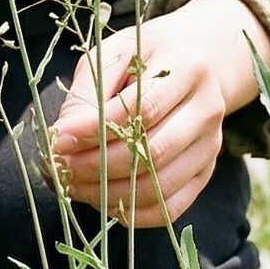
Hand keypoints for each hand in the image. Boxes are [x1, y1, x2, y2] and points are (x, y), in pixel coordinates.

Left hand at [41, 0, 269, 228]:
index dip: (97, 129)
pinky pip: (171, 206)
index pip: (143, 108)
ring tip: (73, 186)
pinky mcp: (205, 172)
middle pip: (154, 151)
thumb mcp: (112, 55)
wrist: (191, 62)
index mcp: (188, 67)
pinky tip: (102, 200)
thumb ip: (89, 93)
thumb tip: (63, 136)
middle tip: (59, 168)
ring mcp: (211, 144)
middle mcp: (209, 108)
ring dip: (111, 193)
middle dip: (99, 166)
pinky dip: (133, 213)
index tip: (58, 140)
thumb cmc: (142, 58)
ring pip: (161, 184)